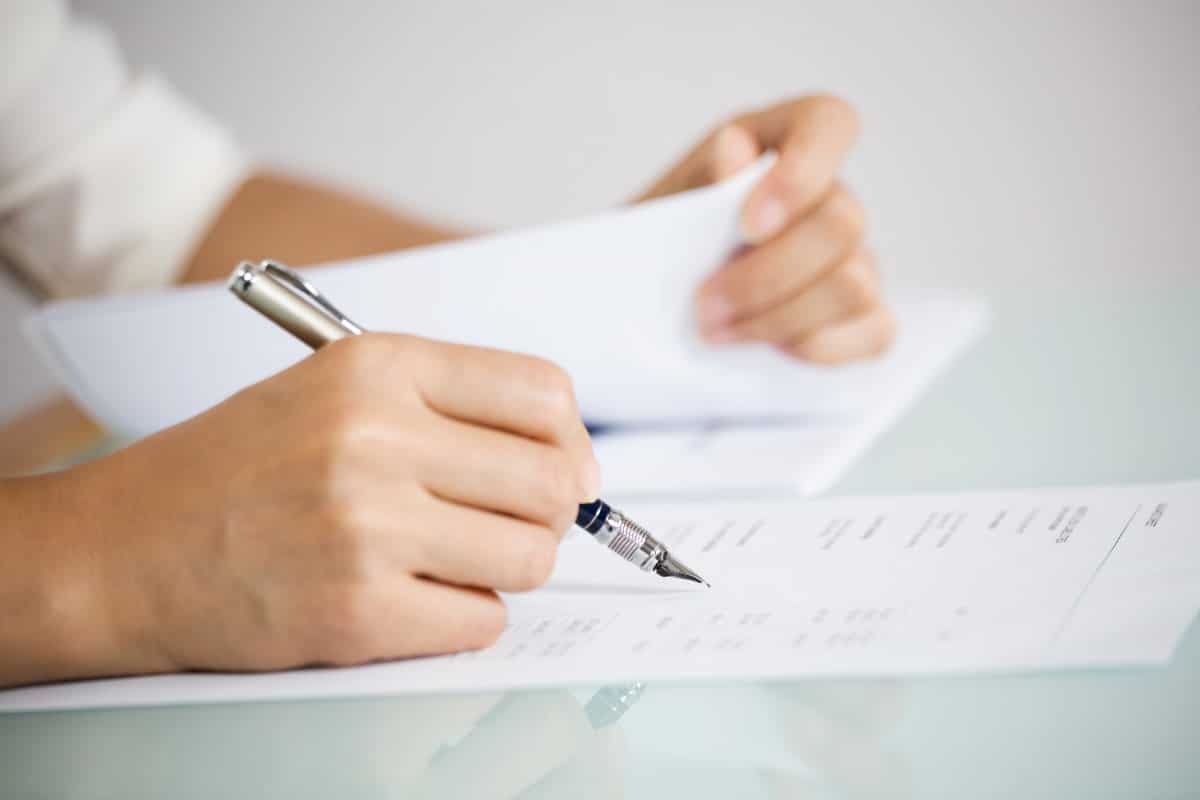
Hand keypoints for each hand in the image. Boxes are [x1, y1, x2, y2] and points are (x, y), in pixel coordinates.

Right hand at [52, 334, 598, 680]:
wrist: (125, 548)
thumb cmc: (237, 469)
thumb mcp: (336, 390)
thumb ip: (450, 407)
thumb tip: (572, 460)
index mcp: (378, 367)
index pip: (543, 392)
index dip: (567, 438)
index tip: (561, 465)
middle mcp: (374, 437)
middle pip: (552, 480)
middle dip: (547, 512)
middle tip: (509, 522)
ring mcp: (366, 526)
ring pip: (529, 556)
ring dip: (506, 567)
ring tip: (450, 559)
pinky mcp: (356, 610)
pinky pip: (483, 621)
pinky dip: (463, 617)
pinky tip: (413, 598)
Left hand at [638, 95, 894, 363]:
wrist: (643, 310)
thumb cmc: (655, 251)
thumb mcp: (658, 209)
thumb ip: (699, 178)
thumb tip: (735, 154)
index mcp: (777, 143)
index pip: (829, 122)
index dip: (801, 173)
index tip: (747, 228)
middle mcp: (826, 195)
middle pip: (842, 222)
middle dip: (767, 276)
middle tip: (704, 307)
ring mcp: (853, 257)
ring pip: (854, 284)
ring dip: (779, 318)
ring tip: (718, 333)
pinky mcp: (863, 316)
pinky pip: (875, 331)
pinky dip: (817, 348)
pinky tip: (767, 351)